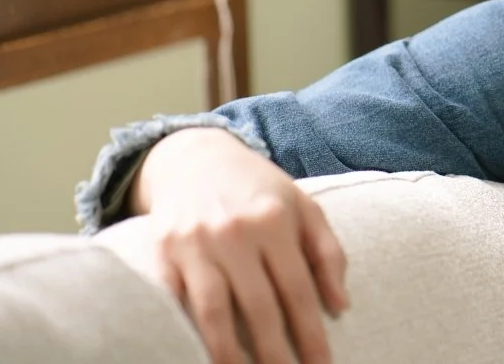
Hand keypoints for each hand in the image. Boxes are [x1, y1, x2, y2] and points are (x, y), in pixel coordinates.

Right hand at [130, 128, 348, 363]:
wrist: (195, 158)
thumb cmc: (259, 190)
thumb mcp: (304, 206)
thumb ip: (328, 252)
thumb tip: (341, 305)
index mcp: (275, 221)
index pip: (298, 290)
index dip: (311, 334)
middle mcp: (235, 233)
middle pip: (259, 307)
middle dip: (275, 354)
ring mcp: (195, 243)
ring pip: (212, 312)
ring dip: (230, 356)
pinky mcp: (162, 253)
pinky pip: (174, 303)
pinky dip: (185, 333)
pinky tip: (200, 356)